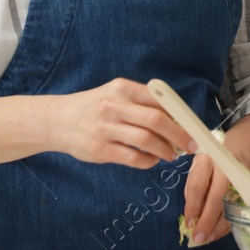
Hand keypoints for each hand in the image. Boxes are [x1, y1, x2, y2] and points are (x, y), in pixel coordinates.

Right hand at [49, 78, 195, 168]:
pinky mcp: (99, 150)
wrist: (57, 120)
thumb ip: (142, 103)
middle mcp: (113, 105)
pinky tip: (152, 160)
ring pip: (146, 140)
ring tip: (172, 155)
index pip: (160, 100)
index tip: (192, 126)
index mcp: (122, 88)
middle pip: (156, 120)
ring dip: (165, 150)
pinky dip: (148, 161)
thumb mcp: (116, 95)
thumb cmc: (95, 108)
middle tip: (191, 145)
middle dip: (179, 134)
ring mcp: (105, 128)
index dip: (180, 115)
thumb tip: (177, 120)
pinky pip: (132, 157)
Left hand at [181, 114, 249, 246]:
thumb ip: (194, 189)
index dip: (193, 206)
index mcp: (207, 159)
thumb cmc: (213, 164)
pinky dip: (228, 222)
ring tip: (207, 238)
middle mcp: (224, 166)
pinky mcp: (248, 186)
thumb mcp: (199, 168)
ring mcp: (239, 176)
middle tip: (198, 237)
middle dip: (206, 220)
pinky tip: (218, 232)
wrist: (241, 149)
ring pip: (230, 203)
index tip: (188, 223)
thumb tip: (191, 217)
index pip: (198, 185)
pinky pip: (239, 207)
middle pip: (216, 196)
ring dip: (218, 225)